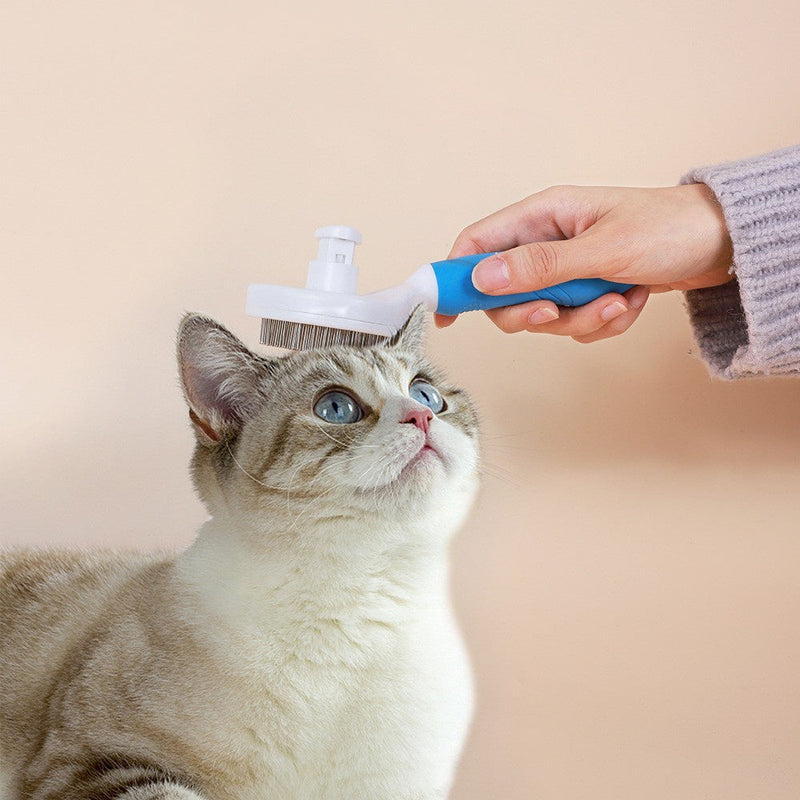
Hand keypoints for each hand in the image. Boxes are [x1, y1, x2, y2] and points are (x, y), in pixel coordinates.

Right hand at [437, 184, 732, 342]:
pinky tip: (630, 300)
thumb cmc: (669, 228)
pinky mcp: (588, 291)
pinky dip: (603, 321)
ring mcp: (568, 270)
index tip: (444, 313)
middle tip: (556, 312)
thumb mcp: (601, 249)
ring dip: (580, 319)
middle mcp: (548, 243)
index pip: (477, 244)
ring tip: (618, 300)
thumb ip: (539, 266)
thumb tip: (483, 278)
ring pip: (543, 315)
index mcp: (543, 216)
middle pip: (504, 293)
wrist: (723, 244)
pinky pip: (576, 323)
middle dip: (533, 312)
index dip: (454, 277)